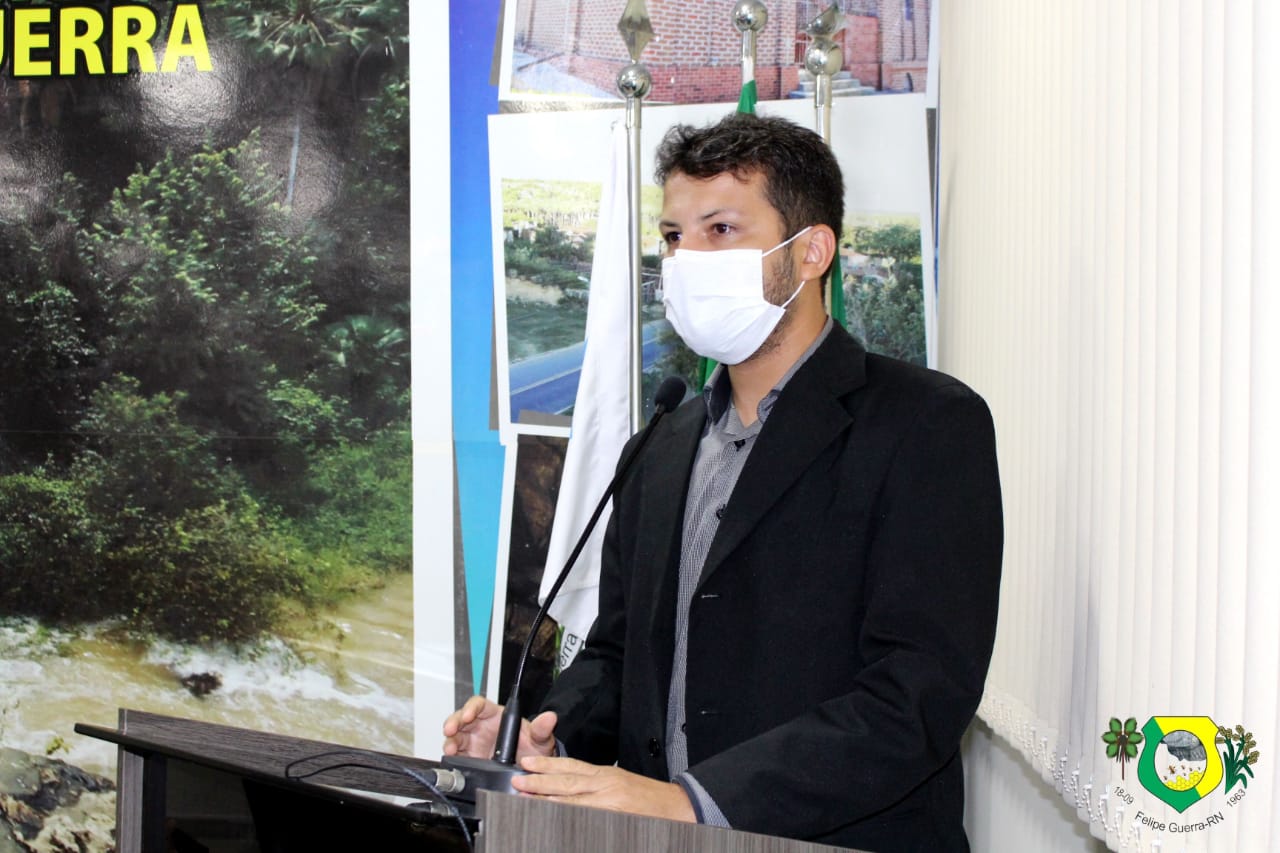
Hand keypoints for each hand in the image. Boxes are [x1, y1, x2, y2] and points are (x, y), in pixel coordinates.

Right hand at [441, 695, 557, 759]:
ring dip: (450, 740)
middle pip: (461, 718)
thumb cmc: (533, 749)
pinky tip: (452, 759)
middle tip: (450, 730)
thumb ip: (542, 729)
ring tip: (451, 748)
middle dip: (453, 722)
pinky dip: (451, 756)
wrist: (531, 773)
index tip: (468, 715)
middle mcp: (481, 727)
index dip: (471, 708)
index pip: (479, 705)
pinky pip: (456, 755)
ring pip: (455, 736)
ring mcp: (474, 743)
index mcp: (496, 716)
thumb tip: (550, 717)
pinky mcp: (470, 759)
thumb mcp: (540, 739)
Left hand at [511, 756, 695, 822]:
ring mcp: (609, 805)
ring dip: (547, 801)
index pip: (571, 767)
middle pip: (567, 783)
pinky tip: (553, 820)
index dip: (547, 765)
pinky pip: (585, 819)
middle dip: (540, 782)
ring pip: (572, 802)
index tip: (527, 764)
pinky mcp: (614, 820)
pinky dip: (568, 819)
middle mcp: (606, 786)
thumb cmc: (649, 798)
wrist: (678, 808)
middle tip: (518, 781)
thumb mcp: (620, 782)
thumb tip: (565, 788)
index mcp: (606, 775)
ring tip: (527, 799)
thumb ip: (594, 784)